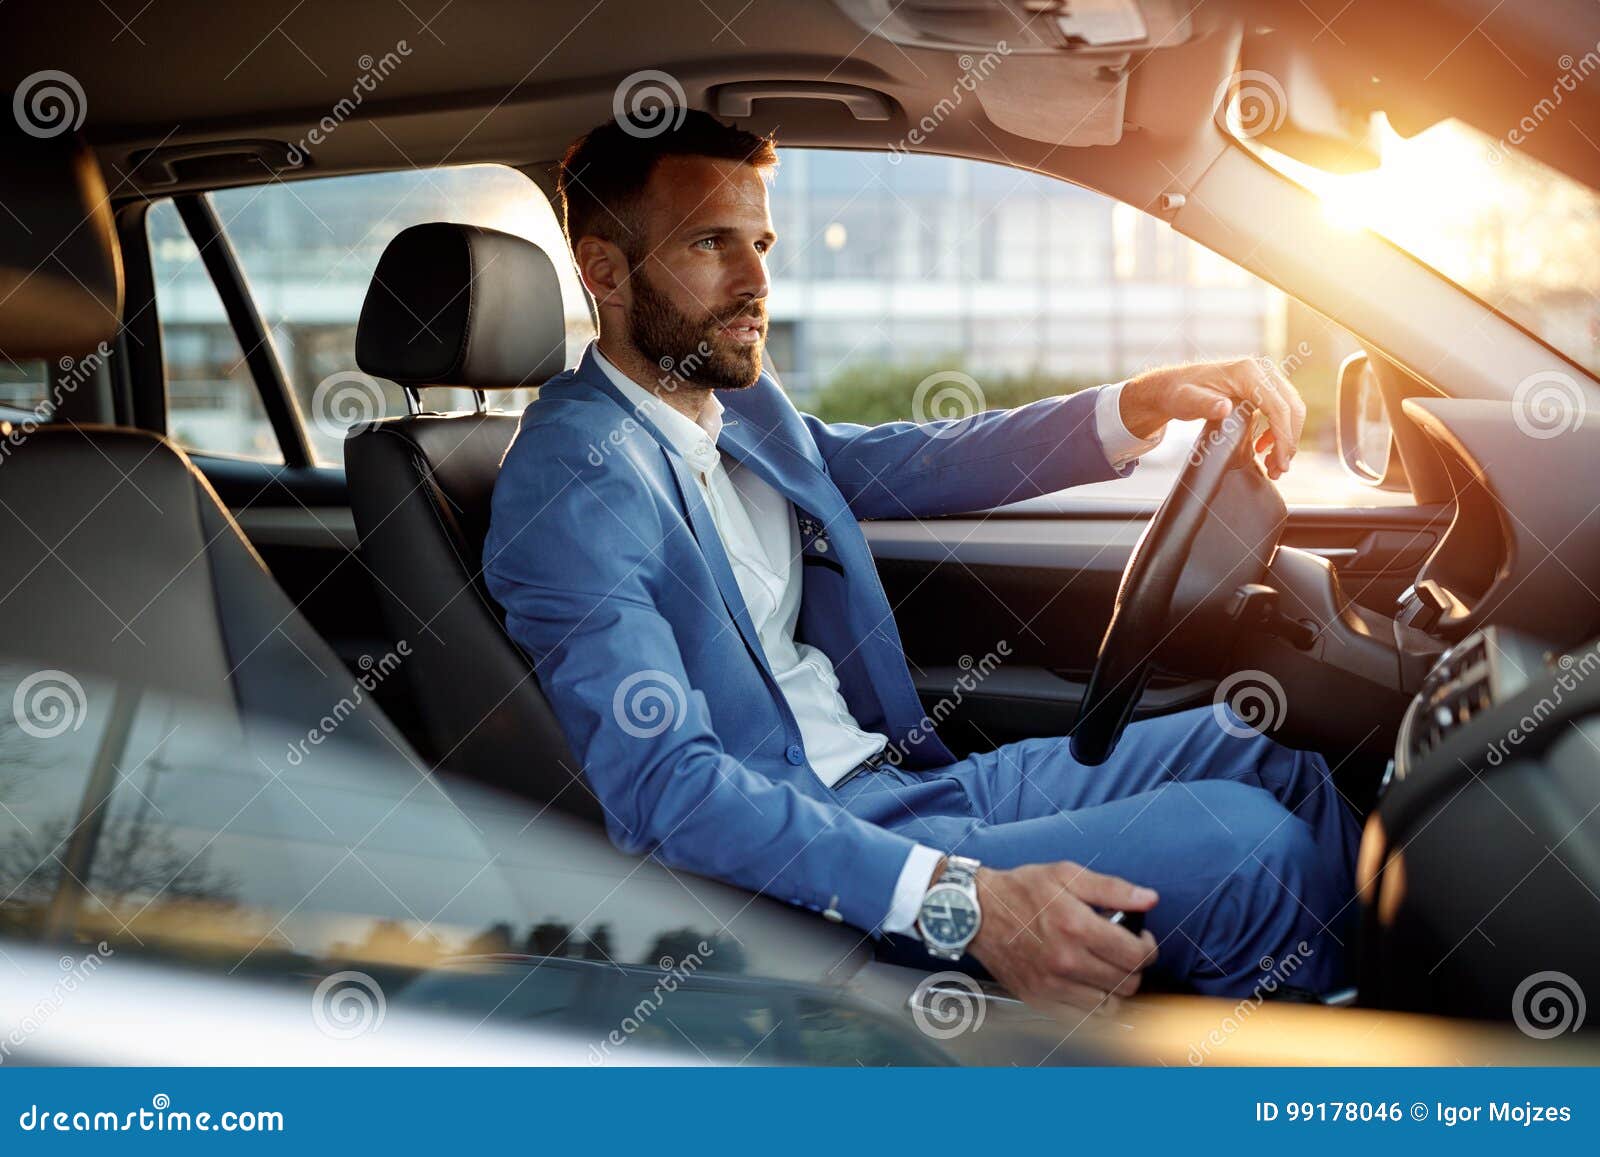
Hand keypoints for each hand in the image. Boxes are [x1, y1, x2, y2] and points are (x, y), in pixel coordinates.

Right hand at [965, 861, 1158, 1016]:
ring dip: (1116, 989)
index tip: (1141, 940)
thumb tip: (1148, 899)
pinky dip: (1093, 1006)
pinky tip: (1088, 985)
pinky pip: (1082, 1018)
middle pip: (1127, 983)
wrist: (974, 912)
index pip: (1136, 954)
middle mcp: (1065, 960)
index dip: (1148, 948)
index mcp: (1076, 927)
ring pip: (1109, 1006)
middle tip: (1124, 953)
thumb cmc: (1019, 891)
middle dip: (1135, 968)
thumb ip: (1112, 888)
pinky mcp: (1039, 999)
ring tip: (1107, 969)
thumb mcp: (1066, 874)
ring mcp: (1051, 985)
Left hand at [1119, 357, 1306, 479]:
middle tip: (1278, 471)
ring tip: (1273, 466)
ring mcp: (1265, 377)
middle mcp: (1262, 370)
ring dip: (1286, 439)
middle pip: (1291, 408)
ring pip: (1290, 410)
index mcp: (1248, 373)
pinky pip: (1281, 409)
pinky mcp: (1263, 387)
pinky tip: (1263, 447)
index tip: (1280, 464)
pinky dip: (1279, 431)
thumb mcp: (1187, 401)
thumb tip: (1224, 408)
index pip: (1278, 407)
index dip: (1284, 437)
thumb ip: (1204, 405)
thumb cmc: (1180, 393)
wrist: (1175, 385)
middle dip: (1289, 442)